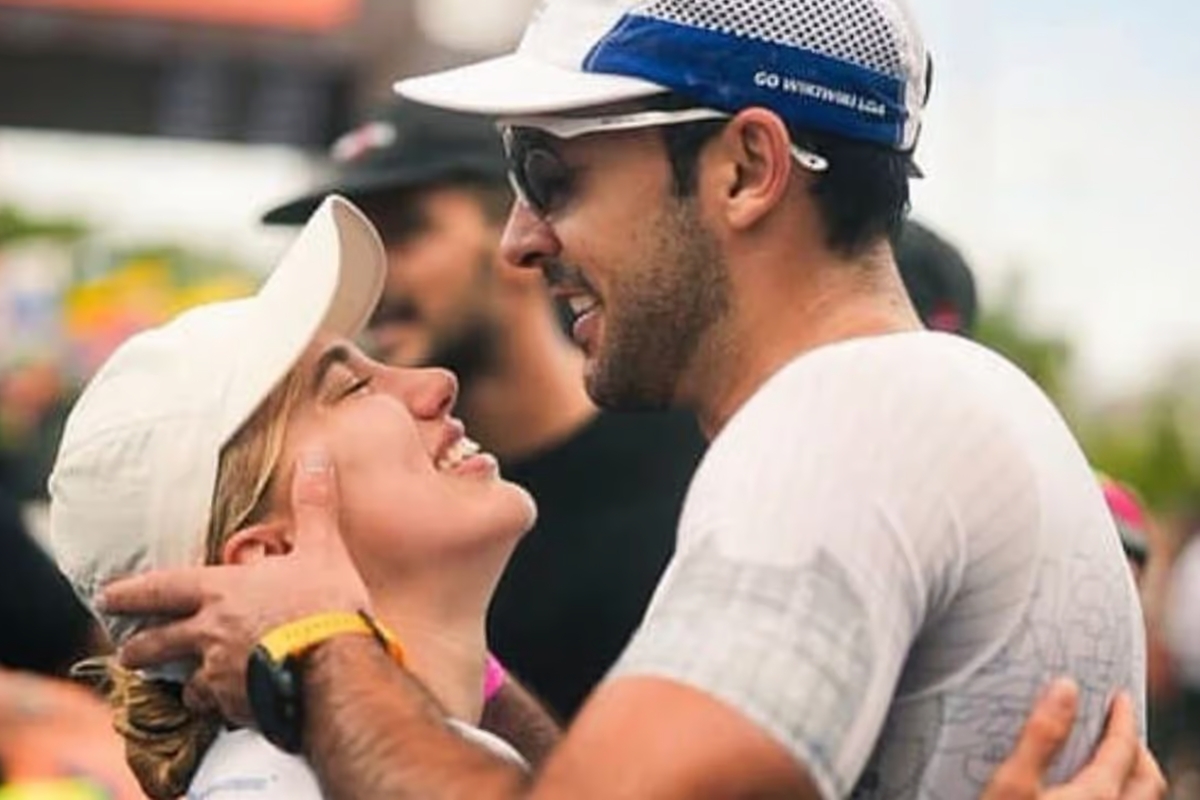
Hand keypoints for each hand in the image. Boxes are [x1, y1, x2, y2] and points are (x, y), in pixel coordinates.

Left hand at [98, 449, 368, 724]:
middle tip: (125, 654)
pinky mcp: (238, 706)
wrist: (334, 669)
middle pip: (158, 644)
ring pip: (188, 682)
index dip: (131, 591)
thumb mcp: (323, 548)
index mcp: (221, 592)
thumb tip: (317, 453)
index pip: (162, 588)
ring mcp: (220, 674)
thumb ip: (314, 504)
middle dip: (139, 649)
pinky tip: (234, 707)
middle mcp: (209, 634)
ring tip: (185, 688)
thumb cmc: (323, 605)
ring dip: (185, 683)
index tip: (105, 596)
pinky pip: (222, 708)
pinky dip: (225, 706)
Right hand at [982, 677, 1166, 799]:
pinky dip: (1116, 793)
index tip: (1121, 697)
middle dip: (1137, 749)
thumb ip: (1040, 736)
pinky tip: (1087, 791)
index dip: (1124, 718)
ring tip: (1109, 758)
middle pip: (1147, 780)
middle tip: (1120, 728)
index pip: (1124, 749)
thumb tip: (1065, 687)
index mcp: (1097, 795)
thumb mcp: (1012, 783)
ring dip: (1130, 774)